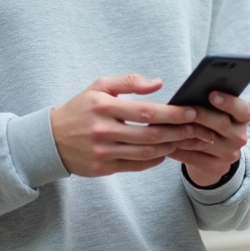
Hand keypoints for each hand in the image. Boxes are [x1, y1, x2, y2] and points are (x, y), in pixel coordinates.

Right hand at [49, 74, 212, 176]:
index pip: (146, 112)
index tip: (191, 112)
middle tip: (198, 129)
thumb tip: (158, 83)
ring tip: (187, 140)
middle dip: (179, 132)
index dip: (172, 114)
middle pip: (150, 135)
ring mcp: (103, 152)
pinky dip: (155, 160)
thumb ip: (129, 82)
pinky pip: (136, 166)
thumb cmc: (80, 109)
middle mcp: (103, 130)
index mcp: (104, 106)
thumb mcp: (99, 87)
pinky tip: (166, 151)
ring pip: (146, 153)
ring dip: (171, 147)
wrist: (50, 140)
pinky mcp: (103, 168)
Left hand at [171, 91, 249, 186]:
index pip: (242, 110)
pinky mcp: (216, 167)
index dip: (228, 102)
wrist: (214, 157)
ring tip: (169, 125)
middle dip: (202, 115)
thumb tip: (191, 92)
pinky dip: (179, 150)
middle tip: (185, 109)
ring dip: (185, 133)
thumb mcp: (216, 113)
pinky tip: (165, 143)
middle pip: (222, 124)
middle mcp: (239, 137)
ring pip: (205, 142)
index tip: (211, 94)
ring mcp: (229, 154)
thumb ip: (209, 103)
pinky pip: (194, 158)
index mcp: (242, 119)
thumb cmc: (210, 125)